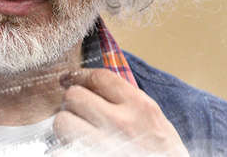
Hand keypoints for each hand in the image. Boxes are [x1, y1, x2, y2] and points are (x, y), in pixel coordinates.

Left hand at [53, 69, 188, 155]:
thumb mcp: (155, 121)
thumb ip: (129, 102)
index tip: (70, 80)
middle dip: (72, 103)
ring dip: (65, 127)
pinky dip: (65, 148)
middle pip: (75, 96)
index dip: (79, 76)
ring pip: (63, 122)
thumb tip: (94, 84)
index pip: (99, 77)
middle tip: (77, 112)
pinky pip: (62, 149)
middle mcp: (122, 124)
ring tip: (76, 133)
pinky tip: (76, 149)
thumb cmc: (164, 154)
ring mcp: (105, 146)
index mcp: (140, 108)